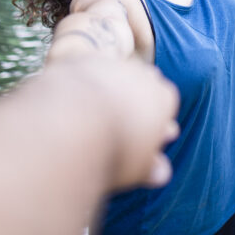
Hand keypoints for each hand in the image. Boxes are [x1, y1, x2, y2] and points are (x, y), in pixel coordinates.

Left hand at [49, 57, 179, 189]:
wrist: (71, 125)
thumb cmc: (112, 151)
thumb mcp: (138, 168)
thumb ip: (151, 168)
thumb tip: (160, 175)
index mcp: (163, 97)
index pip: (165, 103)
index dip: (155, 120)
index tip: (144, 138)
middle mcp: (140, 73)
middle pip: (142, 83)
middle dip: (135, 99)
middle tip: (120, 124)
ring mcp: (111, 63)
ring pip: (113, 73)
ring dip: (107, 89)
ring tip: (91, 116)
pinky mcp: (81, 59)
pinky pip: (84, 69)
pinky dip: (80, 83)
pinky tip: (70, 103)